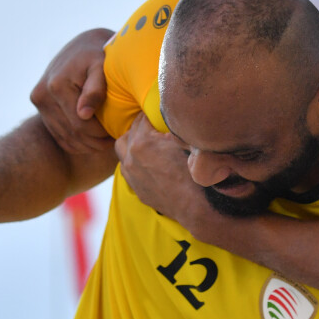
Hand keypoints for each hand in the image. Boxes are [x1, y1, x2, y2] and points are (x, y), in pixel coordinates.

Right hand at [30, 28, 114, 154]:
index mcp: (56, 85)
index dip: (100, 135)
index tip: (118, 134)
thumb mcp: (101, 67)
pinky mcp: (41, 108)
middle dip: (95, 142)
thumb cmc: (99, 55)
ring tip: (107, 141)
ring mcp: (39, 103)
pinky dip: (77, 142)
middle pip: (71, 133)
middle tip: (115, 141)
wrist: (83, 46)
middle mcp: (42, 95)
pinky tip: (93, 139)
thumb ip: (95, 88)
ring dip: (87, 145)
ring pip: (65, 137)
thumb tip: (83, 114)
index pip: (80, 124)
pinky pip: (59, 135)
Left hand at [116, 113, 222, 241]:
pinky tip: (147, 160)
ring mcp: (131, 175)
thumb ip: (177, 125)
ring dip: (132, 140)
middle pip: (131, 130)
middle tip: (156, 124)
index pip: (142, 117)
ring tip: (147, 139)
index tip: (160, 112)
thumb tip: (175, 114)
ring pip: (121, 147)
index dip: (152, 113)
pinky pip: (126, 167)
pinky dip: (132, 159)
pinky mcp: (136, 188)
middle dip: (142, 125)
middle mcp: (131, 158)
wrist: (196, 206)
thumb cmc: (196, 172)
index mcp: (143, 143)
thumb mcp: (189, 141)